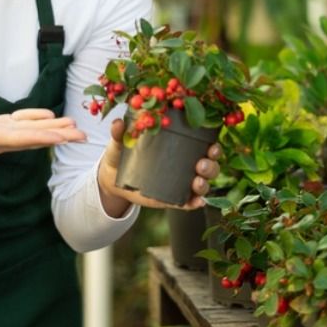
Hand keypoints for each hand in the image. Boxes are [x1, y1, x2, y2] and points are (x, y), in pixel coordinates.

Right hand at [0, 93, 85, 166]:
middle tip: (83, 135)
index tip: (63, 136)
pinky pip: (21, 128)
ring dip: (53, 131)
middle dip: (57, 137)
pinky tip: (52, 117)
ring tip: (76, 129)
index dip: (41, 136)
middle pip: (30, 139)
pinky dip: (37, 123)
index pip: (17, 138)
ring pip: (29, 135)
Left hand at [97, 118, 219, 216]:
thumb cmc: (123, 151)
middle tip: (201, 165)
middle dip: (211, 166)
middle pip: (209, 166)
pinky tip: (197, 202)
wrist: (113, 176)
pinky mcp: (172, 199)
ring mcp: (180, 183)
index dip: (213, 146)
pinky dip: (196, 203)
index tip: (212, 146)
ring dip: (205, 184)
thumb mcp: (122, 142)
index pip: (205, 145)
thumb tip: (118, 123)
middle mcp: (185, 164)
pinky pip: (189, 202)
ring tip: (197, 182)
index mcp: (180, 145)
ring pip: (203, 185)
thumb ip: (120, 133)